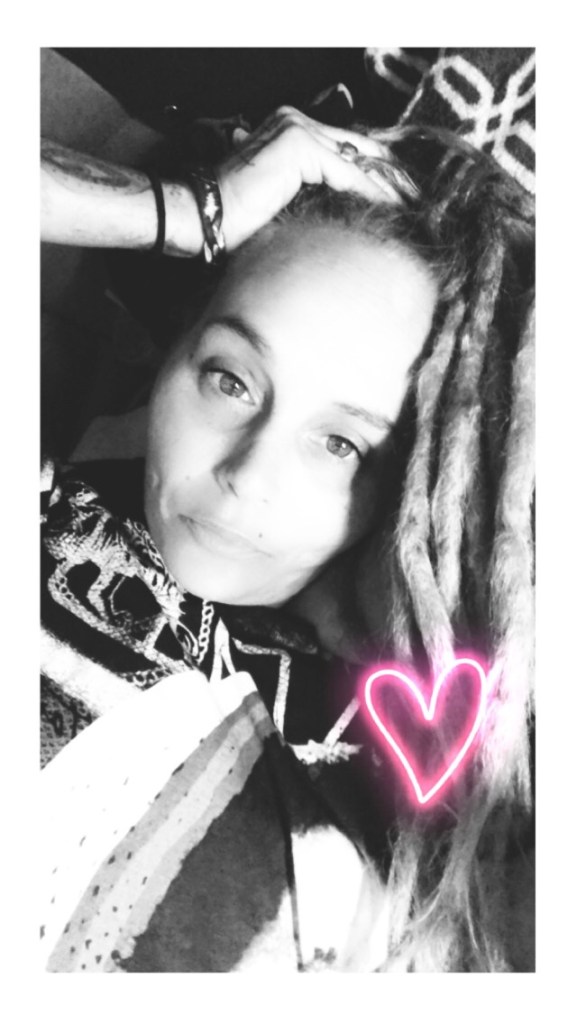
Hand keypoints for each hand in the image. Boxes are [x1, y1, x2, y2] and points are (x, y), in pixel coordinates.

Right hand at [216, 107, 398, 250]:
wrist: (205, 217)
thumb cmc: (237, 219)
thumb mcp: (285, 201)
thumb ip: (314, 193)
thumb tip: (350, 210)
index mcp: (290, 129)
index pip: (346, 146)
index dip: (377, 170)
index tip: (401, 195)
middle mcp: (294, 121)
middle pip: (359, 146)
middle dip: (390, 174)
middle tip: (417, 200)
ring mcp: (296, 129)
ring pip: (357, 158)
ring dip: (386, 184)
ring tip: (411, 207)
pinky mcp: (299, 146)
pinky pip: (347, 172)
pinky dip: (371, 191)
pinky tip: (391, 209)